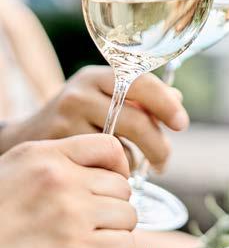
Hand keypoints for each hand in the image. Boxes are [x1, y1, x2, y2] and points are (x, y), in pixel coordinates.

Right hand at [0, 66, 187, 170]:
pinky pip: (101, 163)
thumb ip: (141, 98)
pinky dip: (115, 170)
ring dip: (137, 161)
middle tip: (164, 162)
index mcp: (100, 76)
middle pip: (136, 120)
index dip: (166, 104)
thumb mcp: (107, 98)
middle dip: (158, 145)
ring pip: (120, 146)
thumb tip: (177, 98)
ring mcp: (66, 117)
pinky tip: (114, 171)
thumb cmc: (81, 117)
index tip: (182, 124)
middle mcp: (82, 92)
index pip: (142, 83)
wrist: (28, 137)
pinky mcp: (58, 145)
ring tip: (140, 168)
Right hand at [0, 134, 136, 247]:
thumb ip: (61, 160)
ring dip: (114, 229)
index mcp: (45, 157)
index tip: (112, 182)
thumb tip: (110, 167)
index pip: (109, 147)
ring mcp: (70, 217)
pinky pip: (123, 245)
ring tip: (89, 236)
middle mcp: (60, 182)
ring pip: (128, 216)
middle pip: (122, 186)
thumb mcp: (19, 169)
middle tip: (91, 219)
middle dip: (112, 204)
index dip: (118, 167)